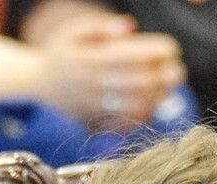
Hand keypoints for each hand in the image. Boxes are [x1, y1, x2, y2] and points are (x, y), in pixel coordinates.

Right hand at [39, 12, 185, 126]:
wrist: (38, 82)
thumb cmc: (61, 51)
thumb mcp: (74, 30)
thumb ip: (101, 26)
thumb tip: (130, 27)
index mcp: (90, 57)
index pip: (133, 54)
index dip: (158, 52)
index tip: (171, 48)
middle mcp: (93, 83)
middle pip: (140, 82)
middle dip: (165, 76)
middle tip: (178, 70)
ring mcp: (95, 105)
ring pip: (137, 105)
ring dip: (159, 97)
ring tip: (168, 87)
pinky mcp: (96, 121)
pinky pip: (127, 124)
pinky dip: (145, 115)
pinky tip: (152, 104)